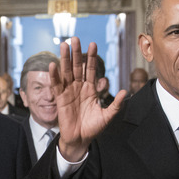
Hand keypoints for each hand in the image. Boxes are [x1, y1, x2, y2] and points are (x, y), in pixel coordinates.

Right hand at [52, 37, 125, 160]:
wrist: (80, 140)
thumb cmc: (93, 128)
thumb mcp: (107, 116)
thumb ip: (116, 105)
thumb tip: (125, 92)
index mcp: (90, 89)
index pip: (91, 70)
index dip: (92, 58)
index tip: (93, 44)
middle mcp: (79, 87)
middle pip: (77, 67)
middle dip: (77, 53)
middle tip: (76, 39)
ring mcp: (69, 92)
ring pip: (66, 72)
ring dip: (65, 59)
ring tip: (64, 45)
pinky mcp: (60, 99)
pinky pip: (57, 85)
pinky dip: (55, 76)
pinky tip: (53, 65)